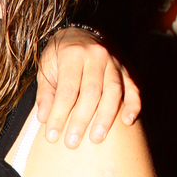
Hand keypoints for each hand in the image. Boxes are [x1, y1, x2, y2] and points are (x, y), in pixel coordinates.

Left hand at [36, 28, 140, 147]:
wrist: (81, 33)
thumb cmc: (60, 56)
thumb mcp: (46, 68)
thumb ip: (46, 93)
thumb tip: (43, 118)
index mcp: (73, 54)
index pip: (66, 90)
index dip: (59, 115)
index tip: (51, 136)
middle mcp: (96, 56)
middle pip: (91, 92)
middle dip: (81, 120)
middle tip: (72, 143)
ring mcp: (114, 62)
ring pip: (113, 91)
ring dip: (106, 117)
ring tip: (97, 138)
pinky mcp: (127, 69)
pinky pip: (134, 88)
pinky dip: (132, 105)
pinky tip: (128, 121)